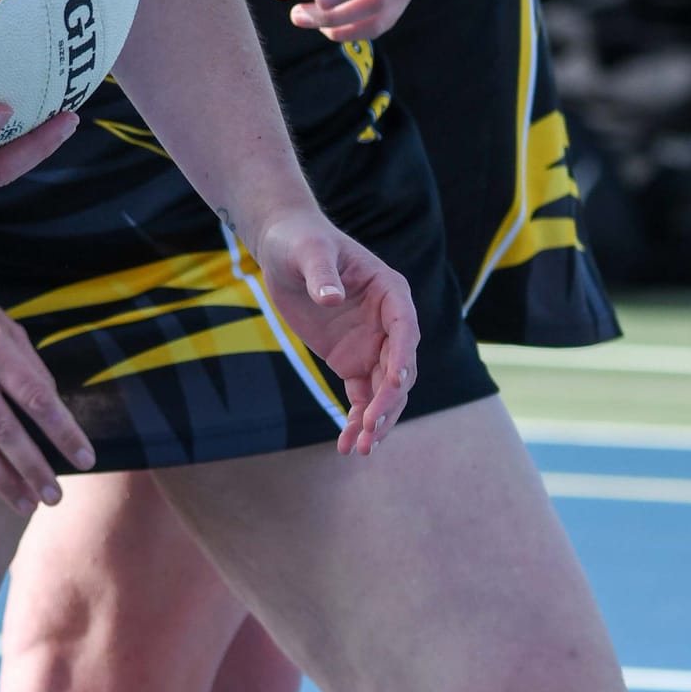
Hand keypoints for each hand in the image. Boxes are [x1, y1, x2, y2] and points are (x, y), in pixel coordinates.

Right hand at [0, 283, 94, 514]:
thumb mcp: (10, 331)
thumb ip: (32, 371)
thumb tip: (55, 412)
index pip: (37, 397)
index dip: (62, 431)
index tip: (85, 459)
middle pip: (4, 430)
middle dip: (32, 467)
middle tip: (55, 496)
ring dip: (3, 481)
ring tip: (28, 504)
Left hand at [248, 202, 418, 454]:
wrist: (285, 251)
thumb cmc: (301, 242)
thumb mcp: (309, 252)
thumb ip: (322, 274)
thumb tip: (332, 298)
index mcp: (391, 292)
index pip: (405, 328)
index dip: (402, 355)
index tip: (393, 381)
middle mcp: (390, 323)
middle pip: (400, 368)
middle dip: (388, 400)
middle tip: (370, 428)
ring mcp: (373, 345)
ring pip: (385, 390)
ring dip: (376, 420)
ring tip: (360, 449)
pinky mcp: (352, 361)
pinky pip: (362, 397)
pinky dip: (357, 421)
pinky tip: (347, 446)